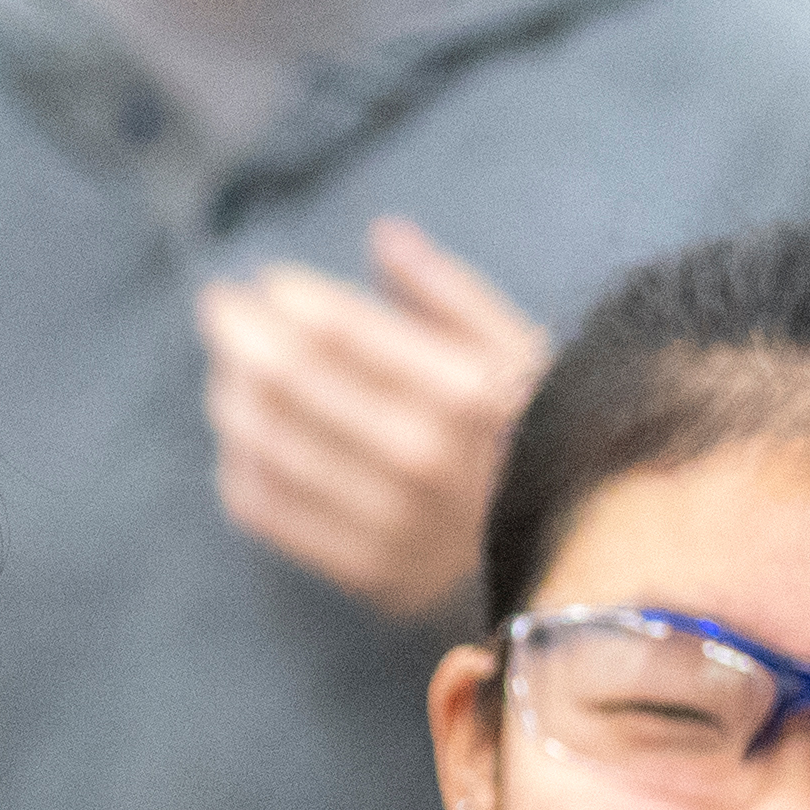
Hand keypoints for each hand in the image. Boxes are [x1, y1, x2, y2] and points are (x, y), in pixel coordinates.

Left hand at [192, 217, 557, 623]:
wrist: (589, 559)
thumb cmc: (550, 436)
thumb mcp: (524, 352)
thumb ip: (449, 294)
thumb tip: (384, 235)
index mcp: (466, 394)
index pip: (340, 332)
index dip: (288, 299)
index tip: (265, 282)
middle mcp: (423, 459)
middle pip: (290, 382)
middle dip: (239, 332)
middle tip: (220, 305)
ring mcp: (392, 523)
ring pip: (269, 444)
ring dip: (231, 393)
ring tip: (227, 367)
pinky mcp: (370, 574)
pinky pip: (271, 512)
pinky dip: (241, 466)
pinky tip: (244, 438)